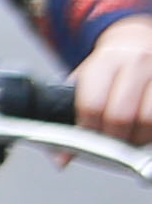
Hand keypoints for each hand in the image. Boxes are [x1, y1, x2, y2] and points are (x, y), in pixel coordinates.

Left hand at [77, 17, 151, 145]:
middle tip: (109, 146)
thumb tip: (61, 159)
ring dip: (137, 139)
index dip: (88, 129)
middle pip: (120, 115)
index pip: (92, 104)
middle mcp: (136, 62)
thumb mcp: (85, 83)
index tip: (87, 139)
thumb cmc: (107, 71)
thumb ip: (71, 116)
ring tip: (129, 141)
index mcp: (106, 61)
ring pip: (148, 120)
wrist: (136, 45)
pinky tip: (144, 133)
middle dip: (112, 139)